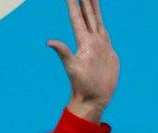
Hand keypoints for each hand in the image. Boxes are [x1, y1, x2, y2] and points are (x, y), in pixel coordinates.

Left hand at [47, 0, 117, 122]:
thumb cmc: (82, 86)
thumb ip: (63, 52)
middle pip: (88, 15)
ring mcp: (100, 45)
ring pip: (97, 20)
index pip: (77, 18)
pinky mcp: (108, 51)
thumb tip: (49, 42)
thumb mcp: (72, 67)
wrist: (94, 98)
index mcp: (83, 42)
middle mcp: (91, 40)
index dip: (74, 4)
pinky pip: (105, 32)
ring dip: (94, 8)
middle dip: (86, 1)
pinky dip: (102, 22)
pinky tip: (99, 18)